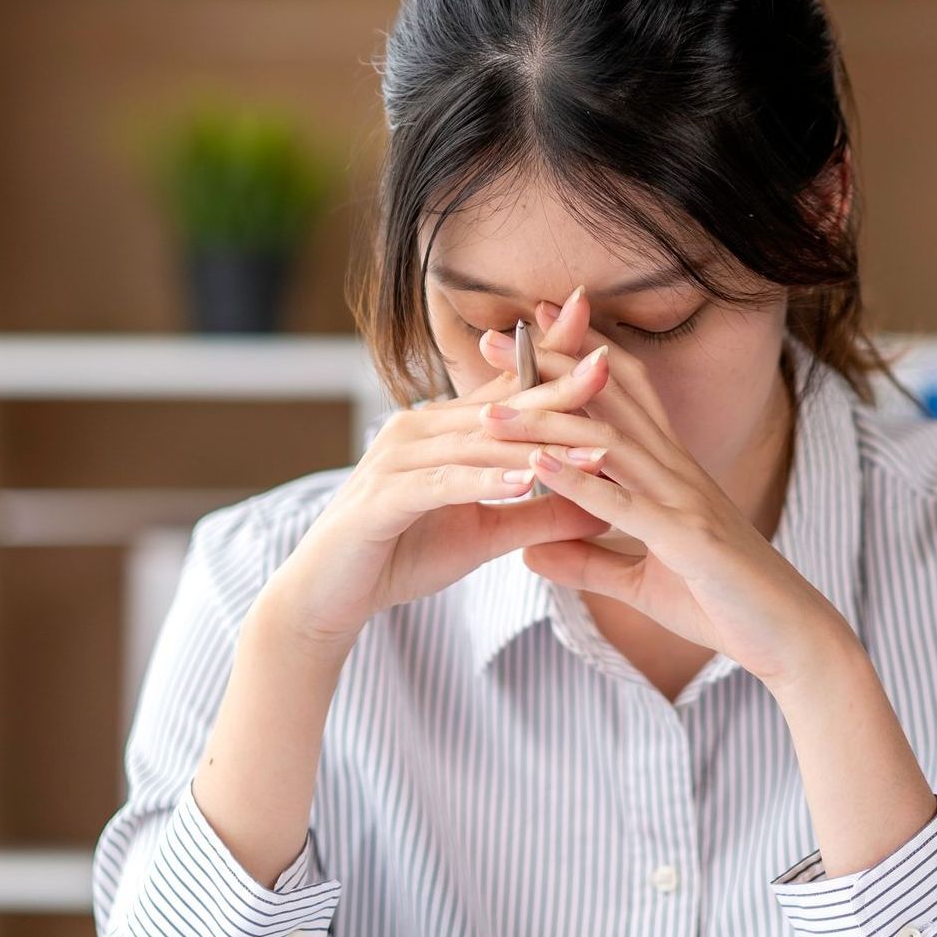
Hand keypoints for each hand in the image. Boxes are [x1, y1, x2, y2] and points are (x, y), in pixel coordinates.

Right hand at [261, 326, 612, 654]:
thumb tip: (605, 509)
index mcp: (444, 429)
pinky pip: (441, 483)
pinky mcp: (382, 497)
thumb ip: (542, 516)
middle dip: (556, 386)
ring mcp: (396, 458)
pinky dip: (483, 481)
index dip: (551, 360)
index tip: (601, 340)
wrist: (329, 595)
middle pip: (500, 407)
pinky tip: (524, 480)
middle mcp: (418, 429)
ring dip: (536, 443)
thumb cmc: (403, 556)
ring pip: (477, 443)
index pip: (507, 388)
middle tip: (607, 365)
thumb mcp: (487, 535)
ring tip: (590, 445)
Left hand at [473, 295, 851, 691]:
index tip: (526, 332)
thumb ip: (588, 561)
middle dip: (550, 363)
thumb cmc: (725, 606)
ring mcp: (685, 500)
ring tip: (491, 408)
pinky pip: (624, 504)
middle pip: (609, 397)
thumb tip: (530, 553)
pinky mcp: (688, 539)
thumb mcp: (642, 582)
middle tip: (490, 338)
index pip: (620, 396)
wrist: (791, 639)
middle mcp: (678, 471)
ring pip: (608, 441)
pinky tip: (536, 464)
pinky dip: (578, 481)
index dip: (576, 356)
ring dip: (546, 421)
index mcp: (671, 473)